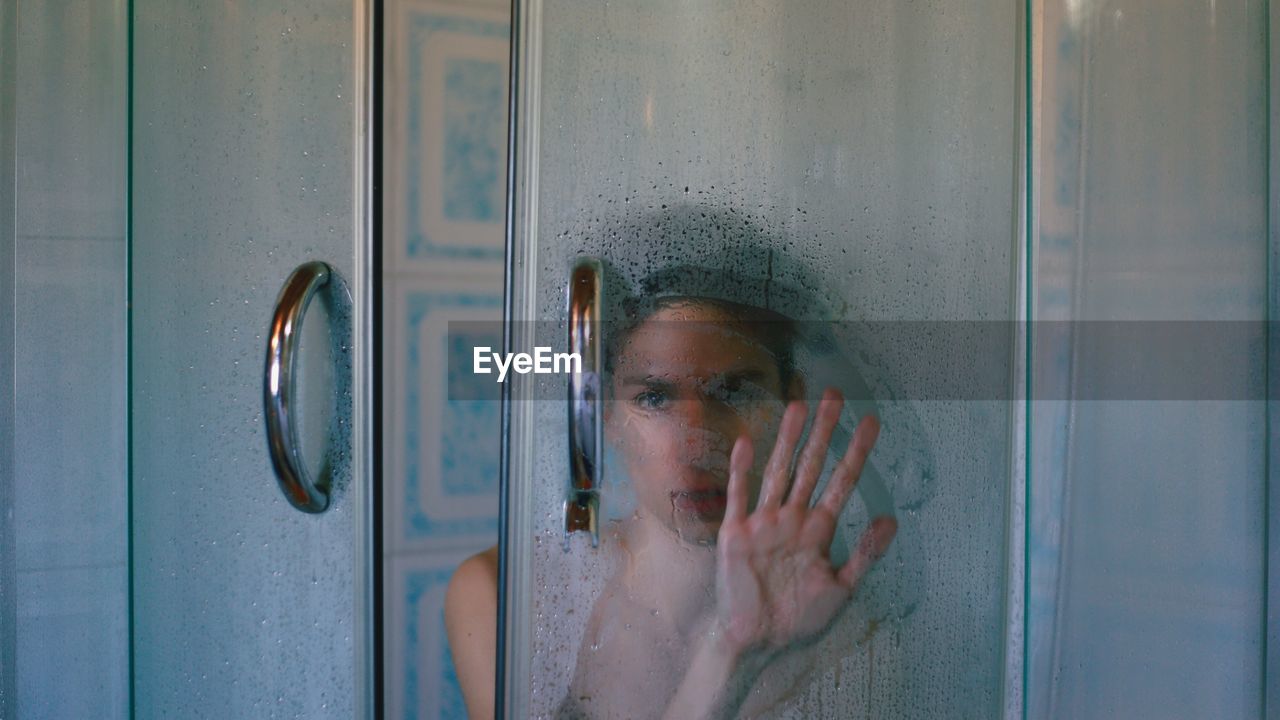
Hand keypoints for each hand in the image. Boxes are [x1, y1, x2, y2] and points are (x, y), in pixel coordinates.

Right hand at [712, 388, 896, 658]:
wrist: (756, 642)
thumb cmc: (798, 620)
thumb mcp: (841, 588)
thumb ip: (864, 554)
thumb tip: (891, 519)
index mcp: (818, 530)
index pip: (841, 482)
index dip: (856, 452)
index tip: (871, 422)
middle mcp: (792, 519)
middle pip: (811, 465)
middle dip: (824, 431)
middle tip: (835, 394)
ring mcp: (764, 523)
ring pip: (778, 472)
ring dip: (787, 439)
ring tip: (798, 406)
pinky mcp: (737, 533)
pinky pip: (740, 496)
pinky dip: (742, 471)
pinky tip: (747, 443)